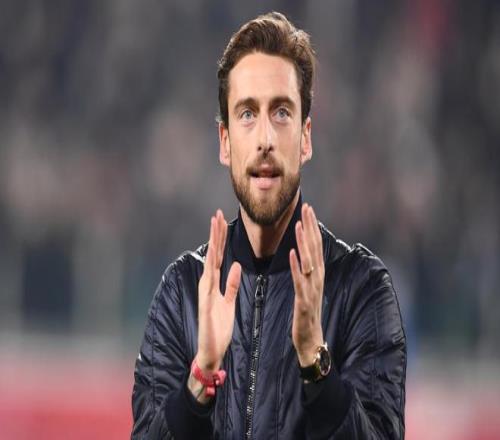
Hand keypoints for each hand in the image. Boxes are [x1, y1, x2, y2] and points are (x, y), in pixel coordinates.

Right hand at [189, 210, 240, 401]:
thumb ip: (232, 284)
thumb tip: (237, 265)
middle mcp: (207, 285)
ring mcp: (205, 293)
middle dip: (215, 234)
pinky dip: (213, 269)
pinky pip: (211, 284)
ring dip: (213, 245)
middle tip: (217, 214)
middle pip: (213, 255)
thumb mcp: (230, 301)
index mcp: (214, 284)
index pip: (218, 256)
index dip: (220, 238)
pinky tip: (216, 256)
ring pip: (210, 263)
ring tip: (214, 226)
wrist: (212, 351)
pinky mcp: (206, 304)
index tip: (222, 220)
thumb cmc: (219, 327)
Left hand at [289, 204, 324, 366]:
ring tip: (298, 225)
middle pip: (315, 248)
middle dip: (310, 227)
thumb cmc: (307, 313)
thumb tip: (305, 251)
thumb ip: (307, 269)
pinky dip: (297, 267)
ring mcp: (312, 289)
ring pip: (309, 261)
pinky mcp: (304, 301)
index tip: (308, 208)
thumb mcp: (308, 287)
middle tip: (306, 208)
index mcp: (317, 274)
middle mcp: (318, 278)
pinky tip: (292, 254)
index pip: (315, 245)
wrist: (311, 340)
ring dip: (303, 242)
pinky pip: (300, 281)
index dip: (312, 226)